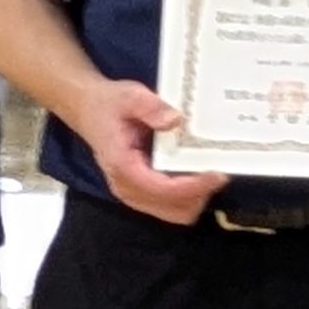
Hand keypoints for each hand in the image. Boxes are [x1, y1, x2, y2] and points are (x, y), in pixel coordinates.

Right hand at [75, 78, 227, 225]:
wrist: (89, 110)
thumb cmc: (109, 103)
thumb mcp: (129, 96)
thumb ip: (151, 107)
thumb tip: (176, 120)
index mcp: (123, 166)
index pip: (162, 189)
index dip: (193, 186)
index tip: (217, 174)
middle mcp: (127, 188)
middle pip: (173, 209)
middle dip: (199, 195)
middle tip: (218, 171)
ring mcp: (134, 194)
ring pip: (175, 213)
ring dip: (196, 198)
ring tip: (210, 173)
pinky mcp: (142, 193)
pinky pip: (171, 207)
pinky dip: (189, 197)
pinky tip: (197, 175)